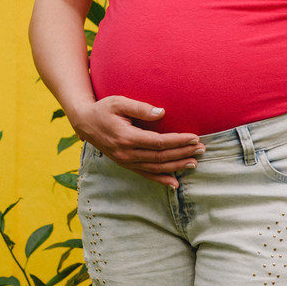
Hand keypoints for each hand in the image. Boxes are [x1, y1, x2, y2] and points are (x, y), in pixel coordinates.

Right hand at [70, 96, 203, 187]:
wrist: (84, 123)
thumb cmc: (103, 109)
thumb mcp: (118, 102)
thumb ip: (140, 107)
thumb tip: (162, 113)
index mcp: (127, 137)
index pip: (159, 142)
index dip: (178, 141)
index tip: (194, 137)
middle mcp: (127, 153)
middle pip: (161, 157)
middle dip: (183, 153)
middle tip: (202, 149)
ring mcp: (125, 161)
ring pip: (156, 168)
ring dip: (177, 167)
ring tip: (194, 163)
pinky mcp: (125, 164)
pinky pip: (146, 175)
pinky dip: (161, 180)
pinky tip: (175, 183)